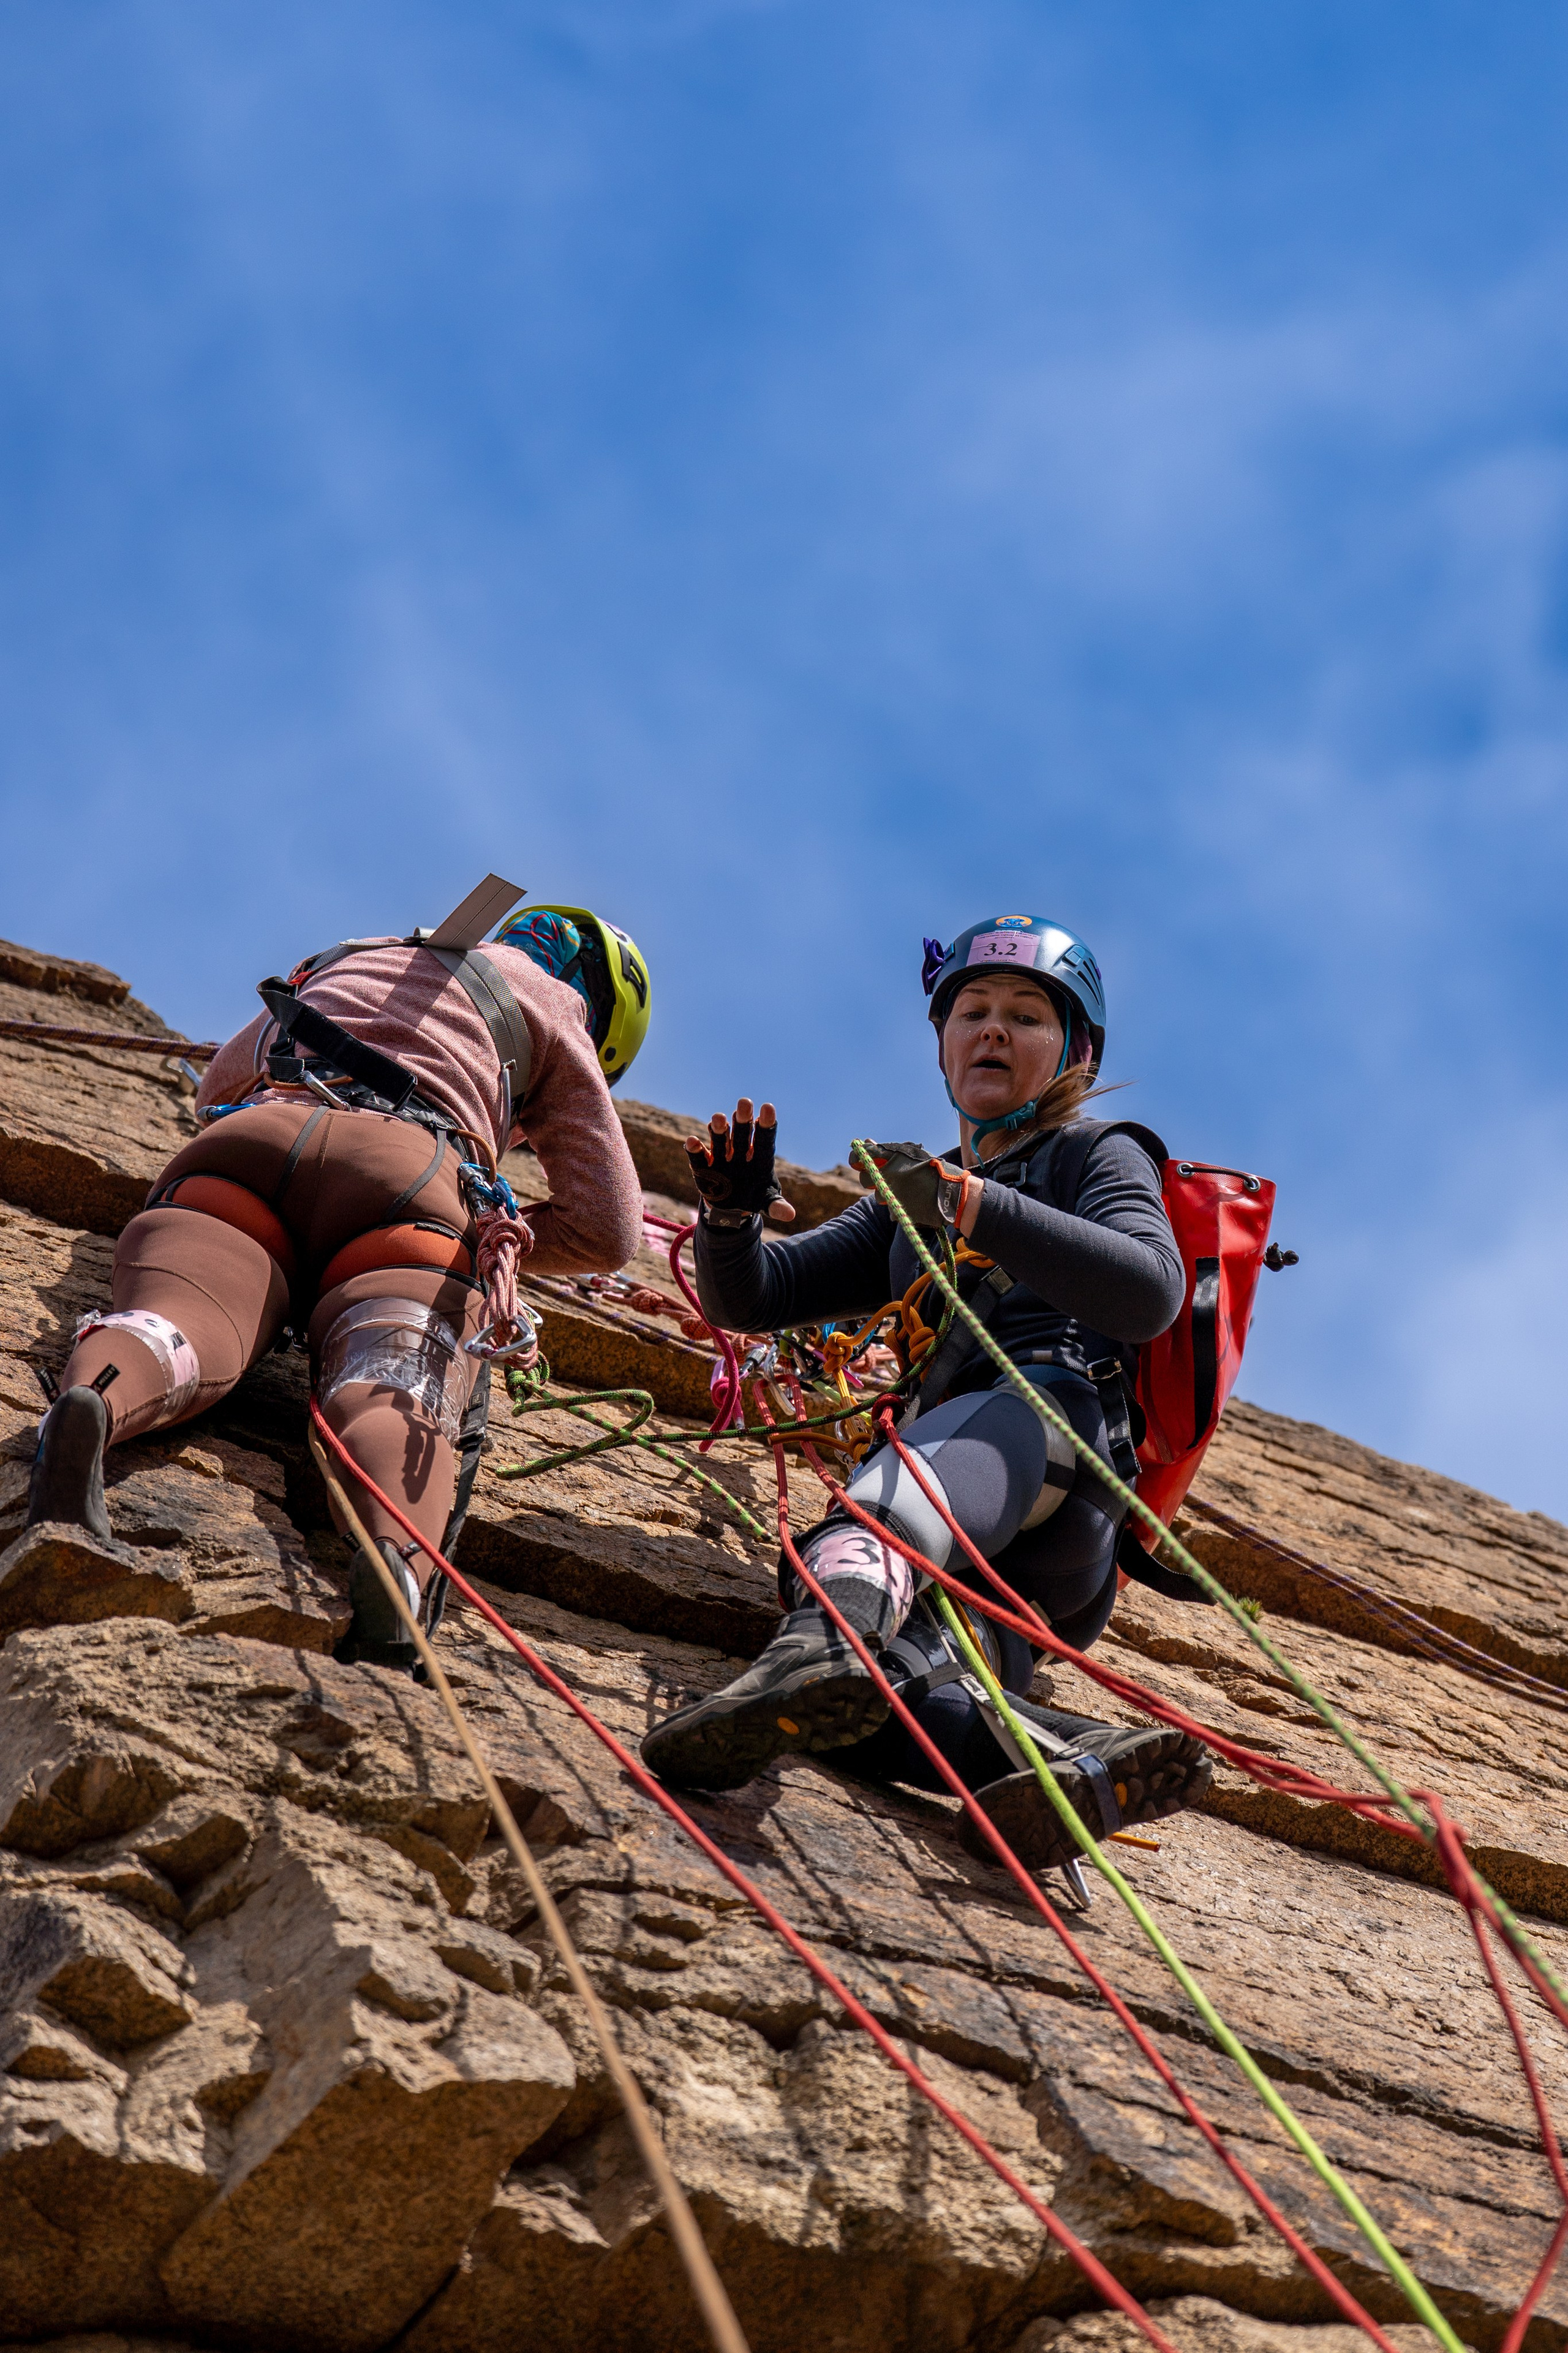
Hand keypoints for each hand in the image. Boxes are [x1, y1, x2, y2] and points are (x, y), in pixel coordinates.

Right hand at [687, 1099, 796, 1226]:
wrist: (732, 1207)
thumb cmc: (754, 1196)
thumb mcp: (767, 1202)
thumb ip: (777, 1206)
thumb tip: (790, 1215)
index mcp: (760, 1157)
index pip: (765, 1137)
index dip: (766, 1123)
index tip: (768, 1107)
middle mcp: (740, 1151)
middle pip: (742, 1132)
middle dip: (742, 1118)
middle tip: (744, 1102)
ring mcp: (721, 1156)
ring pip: (721, 1138)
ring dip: (719, 1128)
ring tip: (718, 1118)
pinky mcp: (704, 1166)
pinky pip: (699, 1156)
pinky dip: (695, 1149)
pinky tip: (692, 1141)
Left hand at [865, 1140, 978, 1233]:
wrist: (951, 1193)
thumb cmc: (933, 1169)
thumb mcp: (911, 1153)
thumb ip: (886, 1150)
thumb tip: (866, 1142)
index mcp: (890, 1158)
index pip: (859, 1157)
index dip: (857, 1159)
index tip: (859, 1160)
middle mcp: (887, 1175)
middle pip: (865, 1179)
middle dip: (873, 1178)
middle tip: (887, 1176)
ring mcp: (891, 1194)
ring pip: (877, 1195)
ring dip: (887, 1192)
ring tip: (906, 1189)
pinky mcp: (896, 1210)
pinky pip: (889, 1208)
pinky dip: (897, 1204)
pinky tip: (912, 1199)